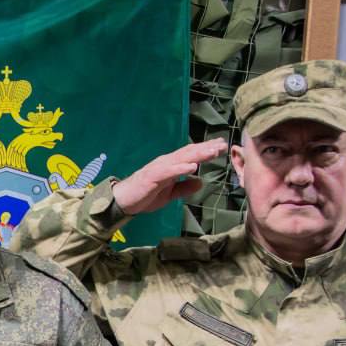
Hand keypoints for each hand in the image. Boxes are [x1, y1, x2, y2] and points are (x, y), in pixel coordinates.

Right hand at [111, 139, 226, 215]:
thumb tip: (200, 182)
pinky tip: (192, 166)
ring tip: (213, 152)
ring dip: (198, 154)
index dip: (206, 149)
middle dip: (207, 148)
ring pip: (181, 159)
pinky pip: (169, 171)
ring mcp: (159, 168)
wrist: (122, 201)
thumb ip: (184, 187)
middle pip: (189, 153)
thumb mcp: (169, 194)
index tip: (222, 146)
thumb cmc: (144, 196)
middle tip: (223, 144)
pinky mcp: (152, 177)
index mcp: (170, 166)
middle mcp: (166, 163)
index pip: (190, 155)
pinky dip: (181, 168)